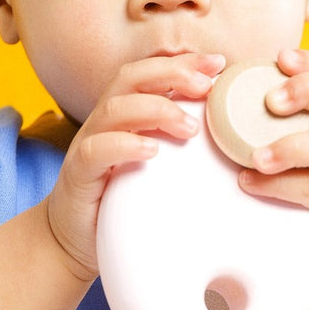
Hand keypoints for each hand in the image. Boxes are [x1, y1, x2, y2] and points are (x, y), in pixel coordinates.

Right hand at [46, 50, 226, 280]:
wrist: (75, 246)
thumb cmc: (122, 206)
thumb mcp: (159, 174)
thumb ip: (184, 154)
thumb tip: (233, 147)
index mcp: (124, 117)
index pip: (150, 75)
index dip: (182, 63)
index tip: (219, 63)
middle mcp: (104, 123)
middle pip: (131, 78)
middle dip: (171, 74)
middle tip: (207, 85)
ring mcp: (88, 146)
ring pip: (115, 108)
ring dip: (155, 109)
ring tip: (190, 127)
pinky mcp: (77, 175)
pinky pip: (96, 150)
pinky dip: (125, 144)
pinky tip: (152, 150)